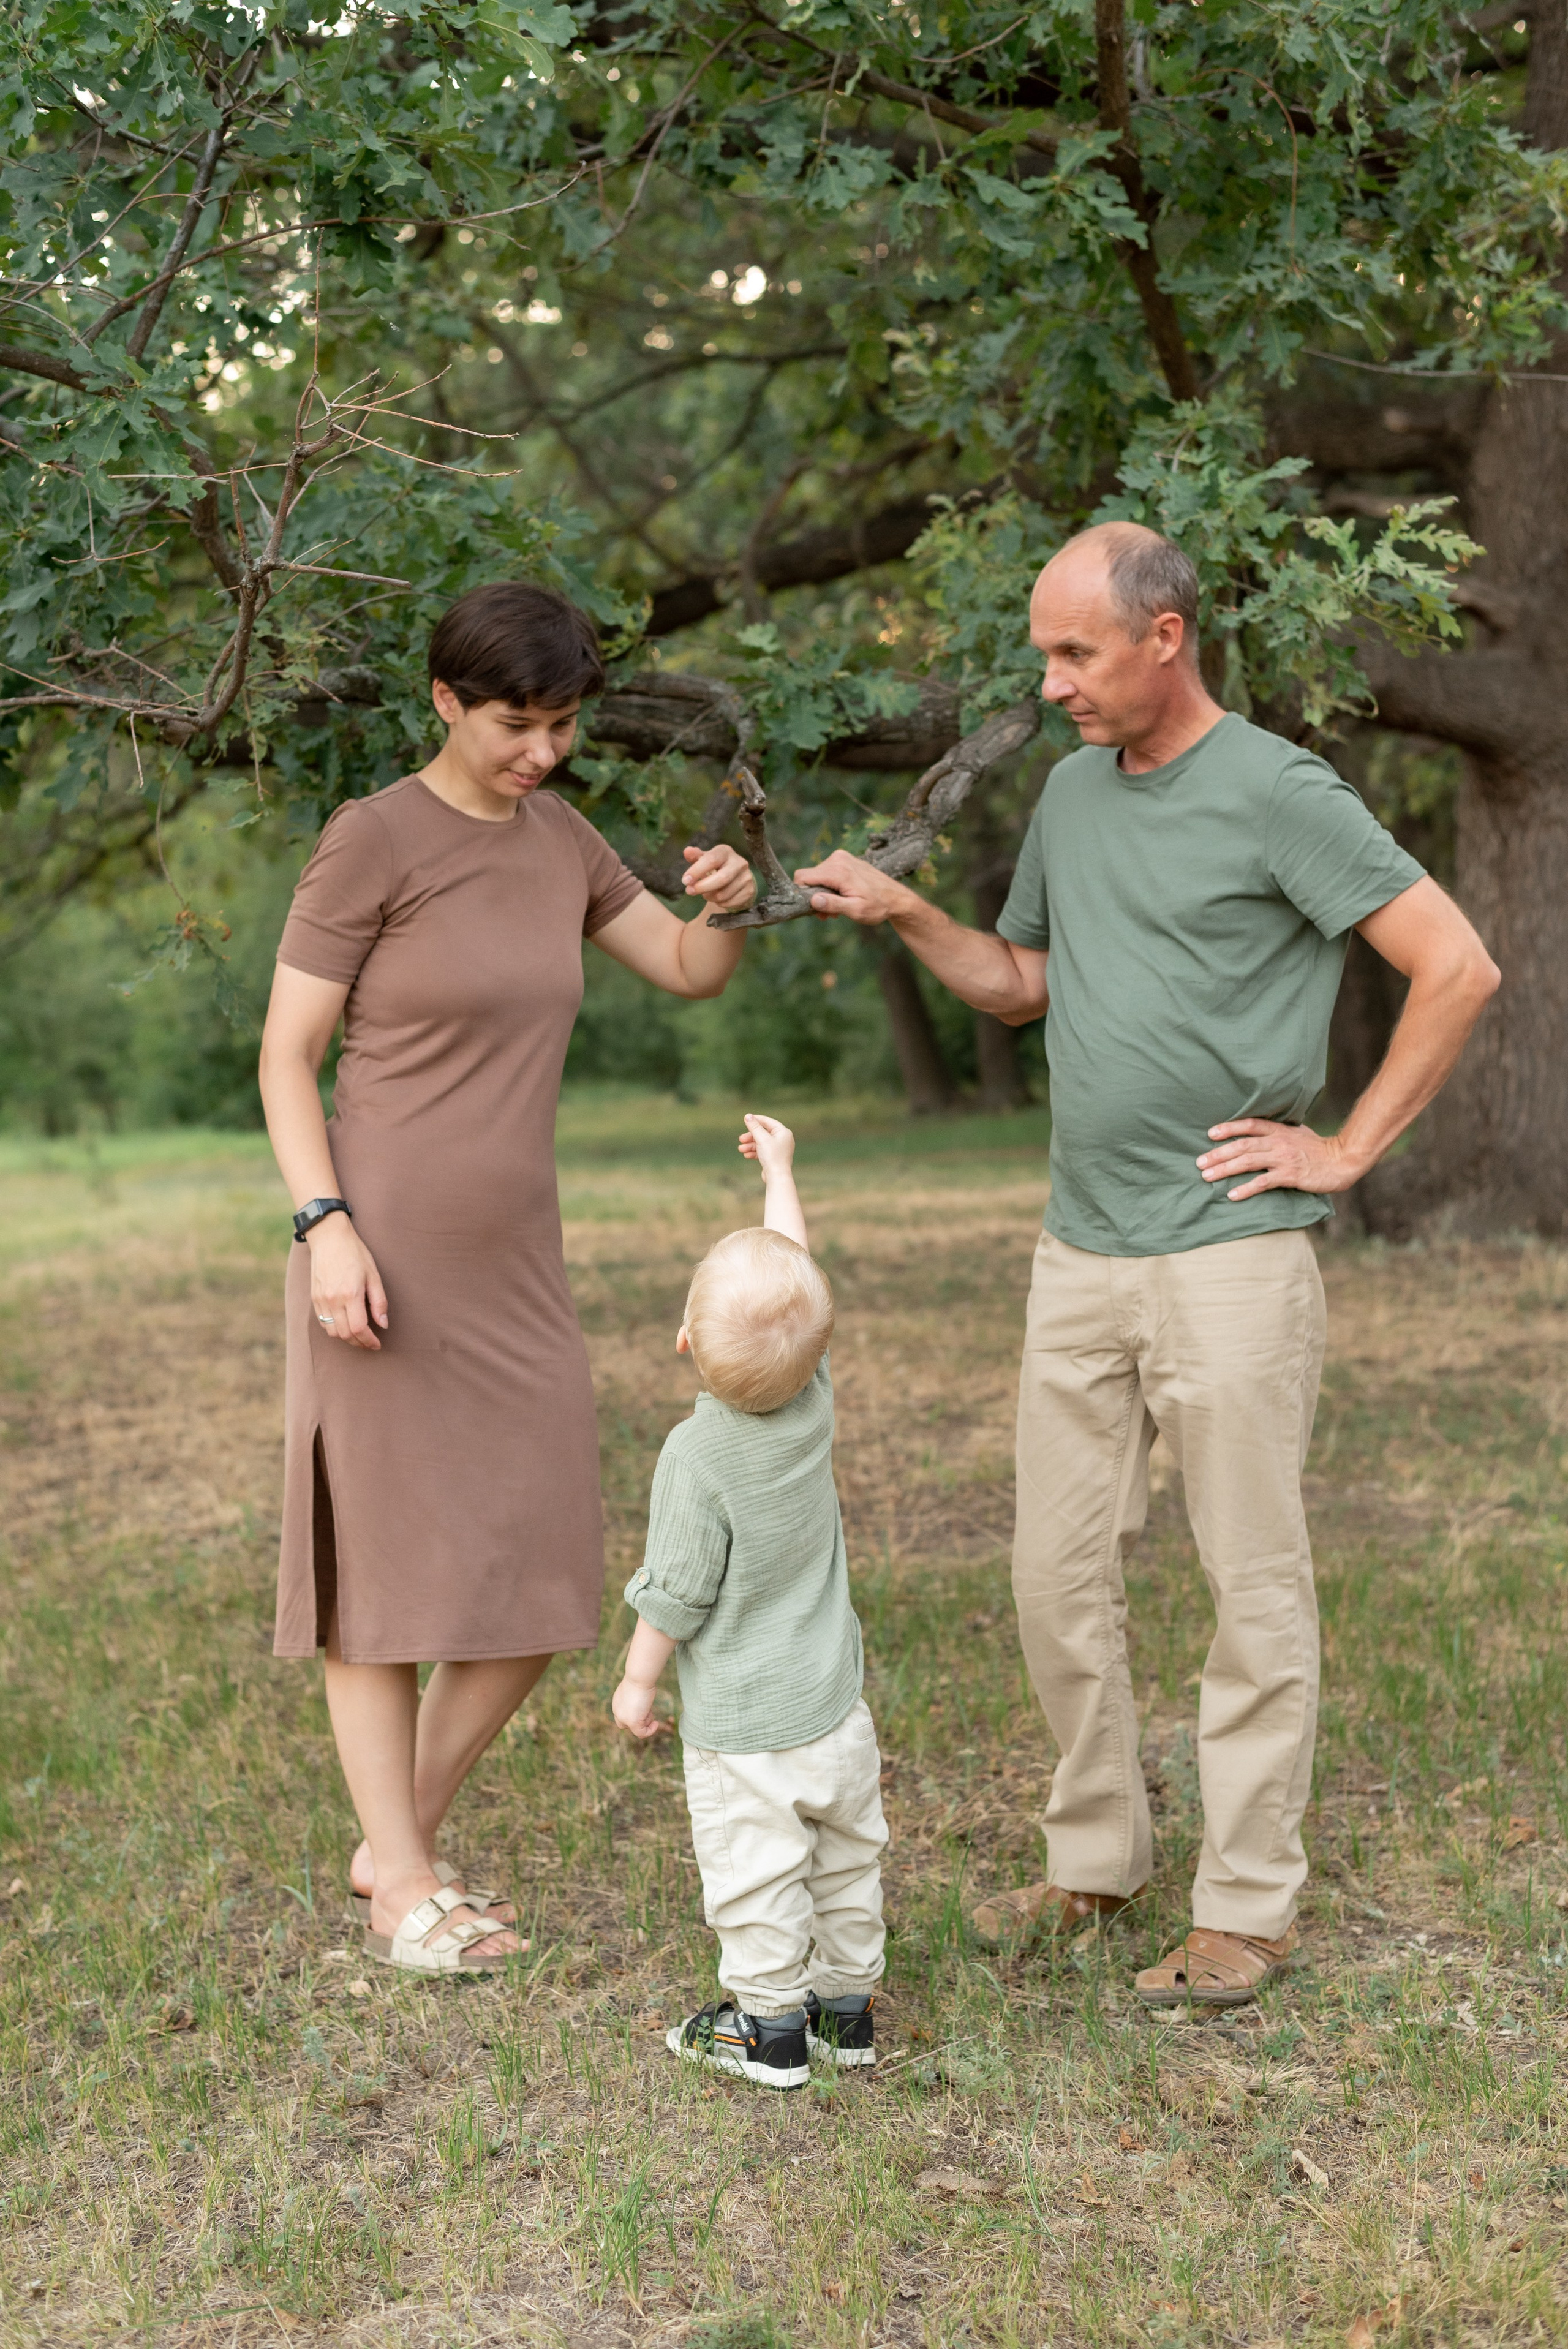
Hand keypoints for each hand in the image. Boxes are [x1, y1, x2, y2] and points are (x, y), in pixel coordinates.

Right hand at [308, 1215, 388, 1348]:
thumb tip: (383, 1324)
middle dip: (359, 1343)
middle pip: (345, 1334)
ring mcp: (321, 1299)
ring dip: (346, 1338)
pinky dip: (335, 1329)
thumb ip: (379, 1302)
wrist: (329, 1237)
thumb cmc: (355, 1253)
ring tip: (359, 1335)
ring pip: (332, 1332)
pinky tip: (345, 1324)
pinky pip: (323, 1322)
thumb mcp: (374, 1274)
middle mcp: (333, 1299)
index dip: (369, 1341)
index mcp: (350, 1293)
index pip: (358, 1329)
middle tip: (370, 1342)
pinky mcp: (314, 1297)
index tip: (377, 1344)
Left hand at [612, 1675, 667, 1738]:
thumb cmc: (640, 1679)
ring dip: (646, 1721)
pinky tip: (656, 1723)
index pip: (622, 1716)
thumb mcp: (636, 1689)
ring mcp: (624, 1719)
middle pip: (625, 1725)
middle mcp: (618, 1712)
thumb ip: (635, 1699)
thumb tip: (643, 1703)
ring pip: (636, 1728)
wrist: (639, 1678)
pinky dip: (650, 1730)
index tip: (645, 1708)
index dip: (634, 1714)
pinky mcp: (633, 1723)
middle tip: (648, 1711)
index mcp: (617, 1703)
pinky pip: (642, 1733)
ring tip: (650, 1709)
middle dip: (638, 1721)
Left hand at [683, 843, 755, 915]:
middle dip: (702, 887)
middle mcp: (739, 863)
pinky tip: (718, 897)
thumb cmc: (716, 867)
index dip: (697, 871)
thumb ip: (696, 857)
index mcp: (726, 852)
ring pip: (723, 894)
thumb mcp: (705, 860)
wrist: (737, 879)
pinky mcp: (749, 891)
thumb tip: (687, 851)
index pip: (712, 859)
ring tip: (706, 893)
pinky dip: (719, 903)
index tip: (685, 880)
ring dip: (709, 896)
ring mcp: (746, 878)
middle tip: (689, 891)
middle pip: (721, 879)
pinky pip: (729, 902)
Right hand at [738, 1113, 795, 1180]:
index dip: (756, 1120)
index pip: (768, 1122)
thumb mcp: (761, 1139)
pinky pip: (762, 1151)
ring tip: (741, 1149)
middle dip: (750, 1137)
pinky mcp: (774, 1157)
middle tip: (740, 1139)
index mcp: (783, 1132)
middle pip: (763, 1133)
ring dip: (750, 1145)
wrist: (777, 1177)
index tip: (745, 1119)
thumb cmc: (772, 1157)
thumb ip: (754, 1127)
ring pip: (761, 1143)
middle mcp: (783, 1139)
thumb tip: (747, 1116)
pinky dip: (754, 1152)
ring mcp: (778, 1149)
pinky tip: (746, 1155)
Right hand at [792, 849, 915, 925]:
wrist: (897, 898)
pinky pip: (827, 872)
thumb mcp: (856, 910)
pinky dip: (829, 886)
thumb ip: (833, 905)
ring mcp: (841, 857)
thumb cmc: (878, 906)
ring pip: (817, 876)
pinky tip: (841, 898)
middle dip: (813, 896)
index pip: (803, 877)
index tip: (813, 909)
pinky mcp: (844, 859)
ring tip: (836, 909)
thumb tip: (812, 900)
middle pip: (809, 877)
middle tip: (826, 914)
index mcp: (839, 871)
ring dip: (822, 893)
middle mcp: (838, 859)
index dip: (801, 894)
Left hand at [1197, 1120, 1362, 1200]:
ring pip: (1248, 1162)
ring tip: (1207, 1177)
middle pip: (1242, 1145)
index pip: (1250, 1125)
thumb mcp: (1298, 1133)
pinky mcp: (1290, 1175)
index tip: (1210, 1133)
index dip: (1229, 1128)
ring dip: (1225, 1169)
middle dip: (1218, 1153)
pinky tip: (1232, 1195)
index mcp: (1280, 1130)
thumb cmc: (1319, 1148)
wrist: (1342, 1160)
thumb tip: (1259, 1131)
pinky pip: (1263, 1182)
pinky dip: (1246, 1189)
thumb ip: (1278, 1131)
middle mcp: (1279, 1142)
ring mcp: (1284, 1159)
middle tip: (1199, 1162)